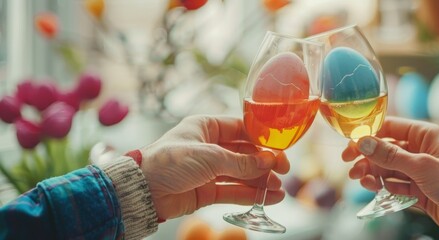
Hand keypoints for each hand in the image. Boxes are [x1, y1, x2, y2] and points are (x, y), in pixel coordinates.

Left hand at [140, 116, 289, 219]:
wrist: (142, 190)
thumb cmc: (169, 161)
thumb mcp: (210, 157)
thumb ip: (241, 162)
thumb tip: (268, 162)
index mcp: (207, 127)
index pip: (242, 129)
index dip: (262, 139)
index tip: (280, 148)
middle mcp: (209, 147)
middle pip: (244, 154)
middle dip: (264, 163)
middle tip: (283, 171)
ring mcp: (208, 170)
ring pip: (241, 174)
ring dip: (260, 181)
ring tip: (278, 189)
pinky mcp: (206, 191)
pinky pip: (233, 191)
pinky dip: (250, 195)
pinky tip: (268, 198)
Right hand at [342, 117, 438, 232]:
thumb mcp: (421, 166)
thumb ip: (390, 155)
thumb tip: (364, 142)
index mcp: (424, 135)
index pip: (389, 127)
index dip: (368, 134)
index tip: (351, 144)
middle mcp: (419, 149)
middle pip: (384, 149)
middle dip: (366, 157)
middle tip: (350, 166)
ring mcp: (417, 170)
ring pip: (386, 168)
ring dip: (371, 173)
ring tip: (361, 180)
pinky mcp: (416, 188)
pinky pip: (392, 184)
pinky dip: (382, 186)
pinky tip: (373, 188)